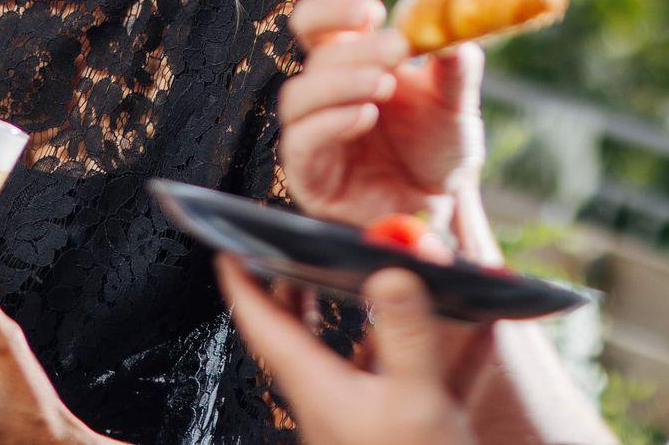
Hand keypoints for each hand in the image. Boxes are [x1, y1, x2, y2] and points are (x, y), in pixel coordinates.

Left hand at [217, 256, 479, 444]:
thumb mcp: (414, 400)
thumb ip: (404, 332)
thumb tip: (391, 271)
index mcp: (317, 388)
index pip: (262, 324)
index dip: (242, 279)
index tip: (230, 243)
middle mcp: (328, 402)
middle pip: (293, 335)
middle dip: (290, 288)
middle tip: (293, 249)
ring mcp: (354, 419)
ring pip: (337, 354)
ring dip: (341, 314)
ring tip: (352, 277)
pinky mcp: (387, 430)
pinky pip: (388, 376)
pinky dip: (400, 344)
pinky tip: (438, 330)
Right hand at [280, 0, 484, 228]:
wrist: (444, 205)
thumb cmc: (439, 147)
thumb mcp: (455, 101)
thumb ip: (455, 66)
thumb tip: (451, 27)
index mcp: (350, 62)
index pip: (317, 22)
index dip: (333, 9)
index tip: (371, 11)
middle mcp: (326, 94)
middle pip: (315, 56)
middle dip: (357, 50)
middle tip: (397, 49)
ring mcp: (314, 134)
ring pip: (298, 97)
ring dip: (339, 83)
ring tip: (383, 85)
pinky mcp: (310, 175)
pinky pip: (302, 143)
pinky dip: (330, 123)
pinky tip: (364, 115)